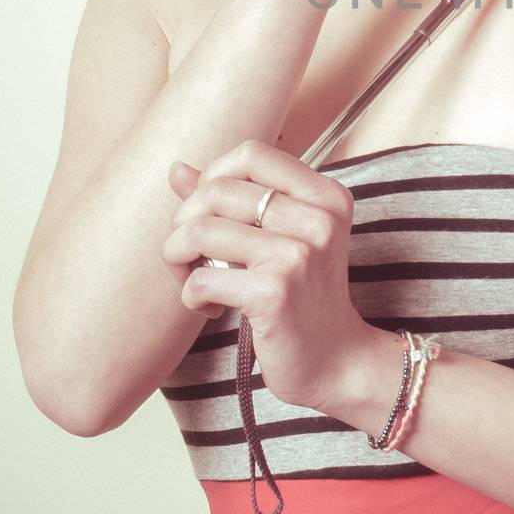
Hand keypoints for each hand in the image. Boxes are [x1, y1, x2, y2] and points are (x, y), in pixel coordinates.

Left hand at [161, 142, 378, 415]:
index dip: (214, 175)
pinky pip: (201, 279)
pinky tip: (211, 309)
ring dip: (179, 259)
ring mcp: (298, 254)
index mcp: (326, 195)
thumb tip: (177, 169)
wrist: (336, 360)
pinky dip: (191, 296)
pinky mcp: (274, 292)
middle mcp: (318, 218)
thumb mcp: (281, 238)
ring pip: (200, 230)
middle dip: (185, 223)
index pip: (252, 154)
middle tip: (192, 255)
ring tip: (194, 280)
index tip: (209, 211)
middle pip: (217, 191)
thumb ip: (232, 199)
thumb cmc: (303, 297)